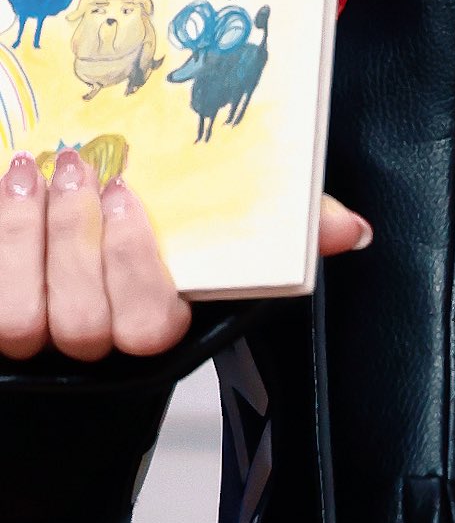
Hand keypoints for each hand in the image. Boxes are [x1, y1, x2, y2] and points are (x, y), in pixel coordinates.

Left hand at [0, 150, 373, 362]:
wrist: (73, 247)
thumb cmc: (159, 242)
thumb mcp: (224, 233)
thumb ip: (289, 230)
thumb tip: (352, 229)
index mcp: (159, 328)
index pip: (150, 328)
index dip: (133, 267)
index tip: (129, 196)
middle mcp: (94, 354)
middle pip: (84, 326)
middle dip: (76, 240)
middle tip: (82, 168)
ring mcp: (37, 347)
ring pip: (23, 321)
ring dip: (28, 237)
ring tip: (40, 171)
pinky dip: (1, 234)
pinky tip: (14, 183)